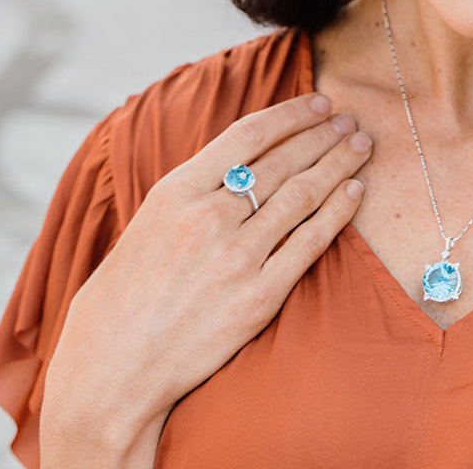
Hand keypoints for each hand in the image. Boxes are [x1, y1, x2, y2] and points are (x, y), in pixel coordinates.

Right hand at [39, 93, 370, 467]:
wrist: (111, 369)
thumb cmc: (126, 292)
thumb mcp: (150, 220)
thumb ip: (197, 187)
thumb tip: (246, 154)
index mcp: (177, 191)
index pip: (249, 135)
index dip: (292, 114)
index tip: (320, 103)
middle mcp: (208, 218)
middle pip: (284, 161)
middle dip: (324, 135)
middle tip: (351, 120)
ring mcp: (236, 258)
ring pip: (303, 195)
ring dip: (340, 164)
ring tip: (361, 147)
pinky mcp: (258, 298)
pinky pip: (310, 243)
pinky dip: (338, 211)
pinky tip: (355, 192)